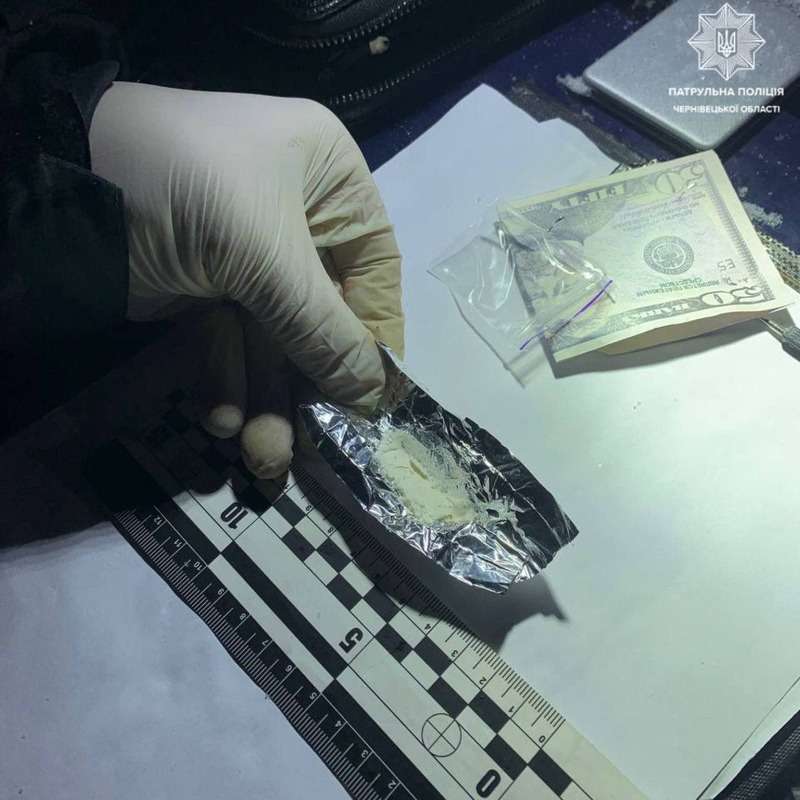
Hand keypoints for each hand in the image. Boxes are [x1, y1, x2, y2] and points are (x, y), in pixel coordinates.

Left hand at [89, 82, 402, 476]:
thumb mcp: (267, 258)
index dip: (377, 331)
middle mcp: (295, 215)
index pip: (374, 267)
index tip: (376, 393)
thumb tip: (376, 397)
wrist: (58, 183)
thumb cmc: (188, 189)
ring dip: (267, 397)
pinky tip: (221, 418)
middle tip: (314, 442)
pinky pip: (232, 340)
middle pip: (324, 311)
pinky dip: (228, 380)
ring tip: (260, 455)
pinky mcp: (204, 286)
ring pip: (276, 335)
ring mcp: (247, 253)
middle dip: (309, 379)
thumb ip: (325, 333)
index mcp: (328, 179)